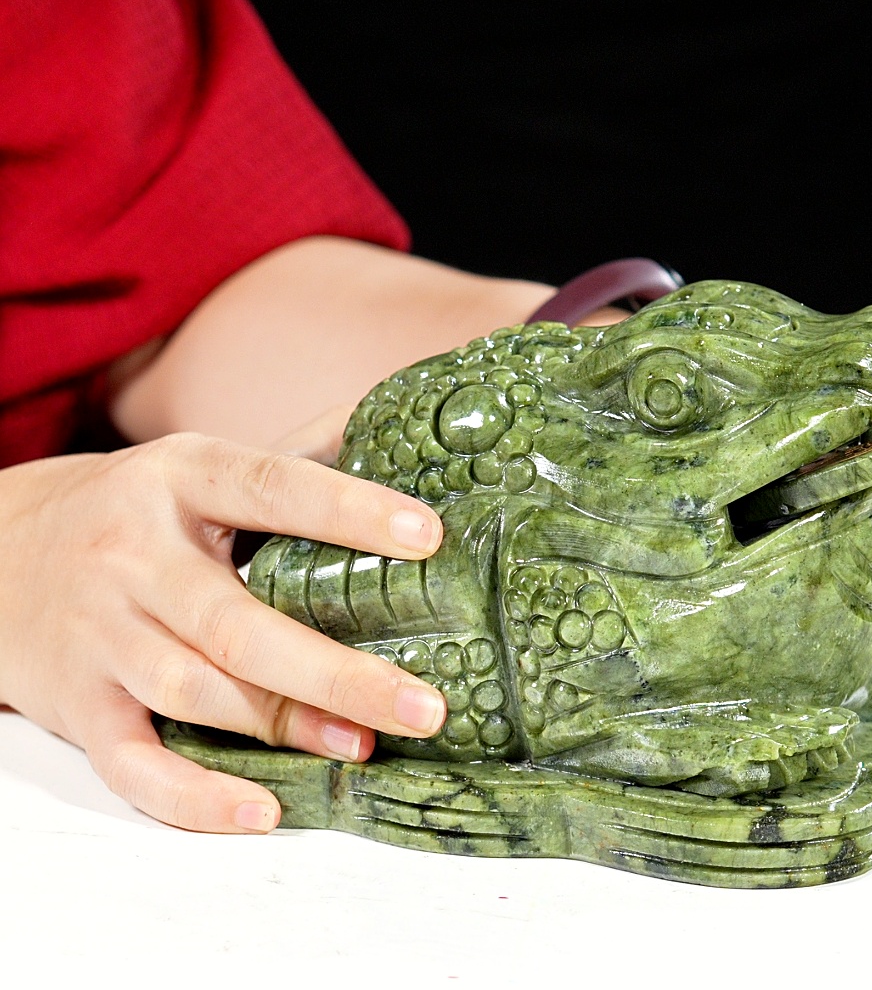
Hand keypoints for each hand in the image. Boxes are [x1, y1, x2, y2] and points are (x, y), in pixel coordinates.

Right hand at [0, 434, 446, 833]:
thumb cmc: (134, 510)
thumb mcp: (199, 465)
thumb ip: (294, 455)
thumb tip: (391, 425)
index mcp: (180, 480)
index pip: (272, 488)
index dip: (349, 511)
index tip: (430, 536)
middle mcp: (135, 555)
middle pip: (237, 623)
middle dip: (334, 672)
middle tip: (421, 705)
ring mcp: (100, 634)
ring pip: (193, 693)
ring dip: (282, 728)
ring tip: (363, 745)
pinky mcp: (77, 704)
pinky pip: (133, 764)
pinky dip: (195, 797)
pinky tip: (264, 811)